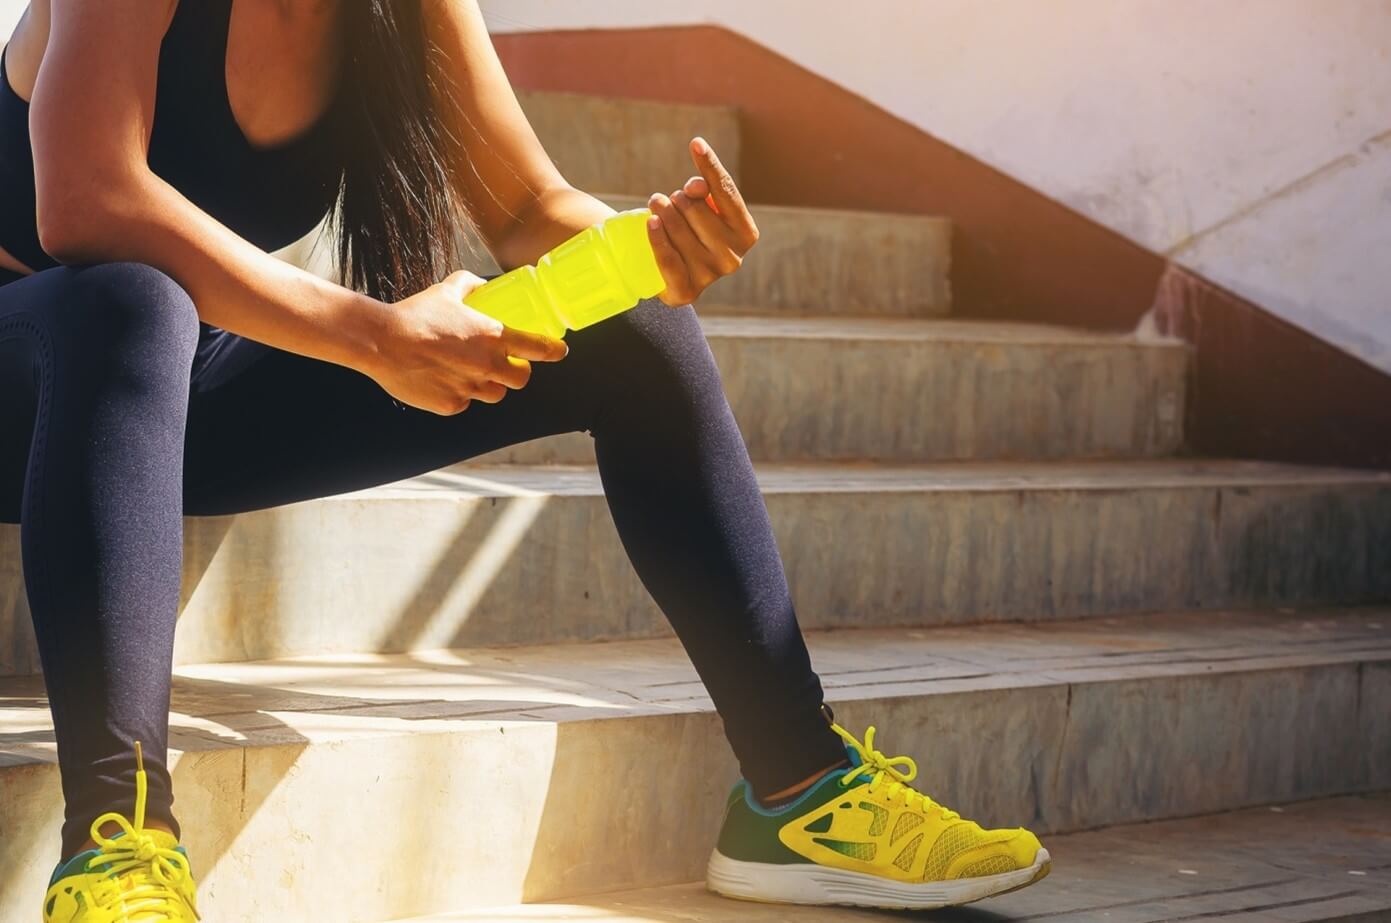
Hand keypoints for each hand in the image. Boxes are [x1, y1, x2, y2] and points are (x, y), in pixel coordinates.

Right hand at [367, 270, 568, 414]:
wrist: (382, 342)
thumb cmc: (415, 315)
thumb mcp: (445, 291)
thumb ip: (468, 285)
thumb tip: (480, 283)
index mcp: (491, 337)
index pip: (537, 348)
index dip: (552, 351)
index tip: (559, 351)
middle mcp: (487, 366)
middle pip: (521, 379)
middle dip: (518, 372)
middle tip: (508, 365)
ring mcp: (470, 388)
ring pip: (494, 394)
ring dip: (490, 385)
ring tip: (472, 372)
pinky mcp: (451, 405)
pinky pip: (465, 402)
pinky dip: (460, 394)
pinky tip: (444, 380)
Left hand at [646, 137, 759, 306]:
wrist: (670, 274)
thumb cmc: (689, 231)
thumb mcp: (700, 208)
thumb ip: (701, 192)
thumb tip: (696, 188)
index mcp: (745, 232)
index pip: (726, 192)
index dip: (710, 166)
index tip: (696, 143)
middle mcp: (733, 257)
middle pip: (695, 207)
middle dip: (677, 198)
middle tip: (668, 202)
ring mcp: (710, 275)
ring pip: (678, 228)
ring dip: (661, 211)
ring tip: (656, 208)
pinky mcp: (686, 292)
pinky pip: (667, 257)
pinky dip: (657, 237)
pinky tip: (651, 222)